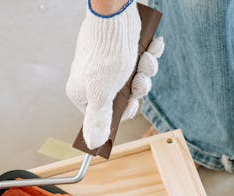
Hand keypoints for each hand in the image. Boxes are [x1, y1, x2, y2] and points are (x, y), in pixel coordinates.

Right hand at [66, 1, 163, 149]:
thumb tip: (92, 144)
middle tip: (138, 79)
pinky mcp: (124, 50)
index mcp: (83, 93)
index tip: (131, 104)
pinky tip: (150, 46)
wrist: (116, 12)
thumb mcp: (102, 94)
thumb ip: (97, 121)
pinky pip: (141, 60)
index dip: (124, 111)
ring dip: (145, 70)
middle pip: (125, 98)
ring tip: (143, 58)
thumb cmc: (106, 51)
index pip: (107, 116)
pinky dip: (149, 54)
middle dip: (138, 88)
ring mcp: (111, 64)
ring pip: (136, 79)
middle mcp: (95, 80)